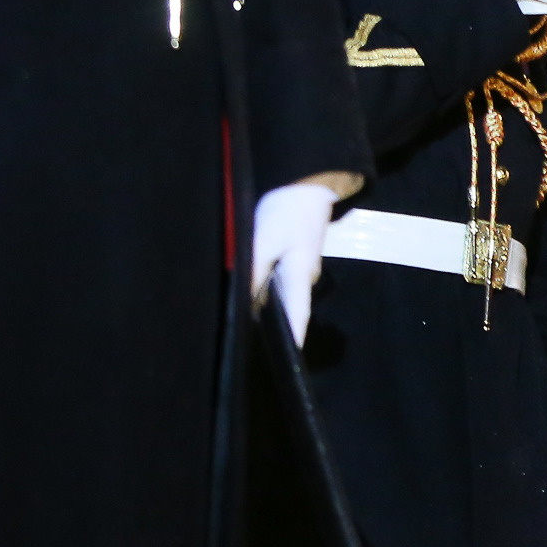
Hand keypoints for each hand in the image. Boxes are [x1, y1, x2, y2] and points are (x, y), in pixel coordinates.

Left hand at [249, 180, 335, 344]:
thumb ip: (253, 270)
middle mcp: (303, 278)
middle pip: (285, 309)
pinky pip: (274, 282)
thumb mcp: (264, 239)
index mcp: (300, 275)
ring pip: (277, 294)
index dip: (293, 338)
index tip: (289, 361)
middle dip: (272, 328)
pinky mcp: (291, 260)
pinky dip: (259, 291)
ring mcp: (299, 270)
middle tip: (249, 349)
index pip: (296, 315)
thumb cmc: (287, 210)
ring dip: (261, 307)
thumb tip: (241, 300)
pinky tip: (243, 294)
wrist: (307, 184)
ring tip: (239, 324)